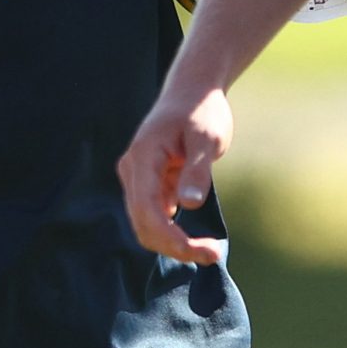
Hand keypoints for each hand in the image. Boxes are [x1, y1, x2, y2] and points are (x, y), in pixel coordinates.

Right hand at [117, 84, 233, 264]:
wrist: (193, 92)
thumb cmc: (201, 111)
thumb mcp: (207, 138)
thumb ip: (197, 170)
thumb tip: (189, 205)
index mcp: (143, 157)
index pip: (148, 209)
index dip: (171, 237)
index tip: (203, 252)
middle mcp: (133, 170)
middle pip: (143, 224)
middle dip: (174, 246)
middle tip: (213, 255)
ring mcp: (138, 179)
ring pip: (147, 225)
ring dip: (173, 244)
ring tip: (210, 250)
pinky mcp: (149, 185)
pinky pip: (155, 218)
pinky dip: (173, 234)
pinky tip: (199, 240)